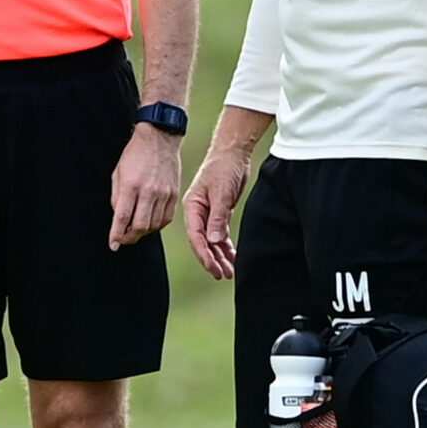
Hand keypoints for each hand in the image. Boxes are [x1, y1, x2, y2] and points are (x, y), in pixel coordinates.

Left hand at [109, 126, 182, 247]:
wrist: (160, 139)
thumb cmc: (135, 154)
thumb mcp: (118, 173)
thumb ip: (117, 197)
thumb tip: (118, 218)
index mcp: (132, 185)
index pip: (123, 217)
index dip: (117, 234)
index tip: (113, 244)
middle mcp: (149, 191)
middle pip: (140, 226)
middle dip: (129, 238)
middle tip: (123, 239)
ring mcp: (164, 194)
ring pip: (153, 225)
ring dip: (142, 233)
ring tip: (134, 231)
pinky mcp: (174, 194)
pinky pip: (166, 219)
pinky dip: (156, 225)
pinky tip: (149, 223)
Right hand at [183, 146, 253, 280]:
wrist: (233, 152)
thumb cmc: (224, 167)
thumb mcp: (221, 192)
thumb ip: (217, 217)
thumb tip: (213, 241)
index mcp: (192, 207)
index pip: (195, 236)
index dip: (203, 254)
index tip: (213, 268)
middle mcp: (198, 212)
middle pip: (203, 242)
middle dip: (212, 260)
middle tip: (223, 275)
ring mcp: (209, 213)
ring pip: (213, 240)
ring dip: (220, 256)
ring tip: (230, 272)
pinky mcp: (220, 212)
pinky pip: (221, 234)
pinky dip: (227, 246)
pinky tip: (233, 258)